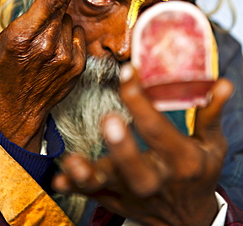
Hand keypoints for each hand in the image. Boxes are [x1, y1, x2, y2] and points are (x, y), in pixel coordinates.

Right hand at [0, 0, 94, 151]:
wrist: (15, 108)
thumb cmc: (5, 68)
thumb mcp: (6, 38)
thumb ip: (32, 17)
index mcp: (22, 36)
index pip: (51, 0)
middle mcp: (47, 45)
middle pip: (65, 4)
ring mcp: (65, 58)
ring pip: (70, 21)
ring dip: (61, 23)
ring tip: (44, 42)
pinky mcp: (77, 66)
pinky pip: (78, 37)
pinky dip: (69, 37)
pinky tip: (55, 51)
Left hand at [53, 66, 232, 225]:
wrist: (190, 220)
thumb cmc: (199, 174)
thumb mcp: (211, 146)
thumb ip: (211, 114)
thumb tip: (223, 83)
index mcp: (181, 160)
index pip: (160, 130)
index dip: (143, 101)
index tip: (128, 72)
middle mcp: (157, 179)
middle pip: (138, 168)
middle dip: (123, 147)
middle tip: (110, 120)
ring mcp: (134, 194)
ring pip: (110, 186)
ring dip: (90, 174)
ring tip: (72, 159)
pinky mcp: (118, 201)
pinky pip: (94, 196)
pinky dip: (76, 188)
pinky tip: (60, 178)